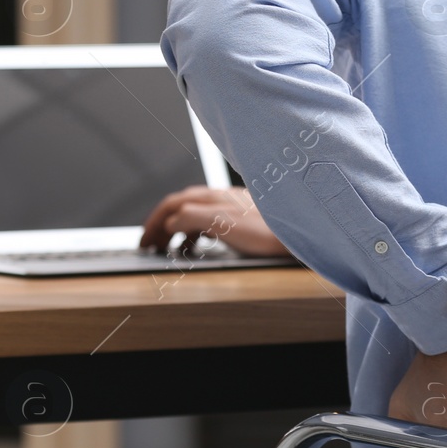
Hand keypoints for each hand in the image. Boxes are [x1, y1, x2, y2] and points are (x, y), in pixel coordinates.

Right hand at [139, 186, 291, 258]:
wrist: (302, 228)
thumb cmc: (268, 230)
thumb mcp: (223, 223)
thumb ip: (192, 219)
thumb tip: (169, 222)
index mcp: (209, 198)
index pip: (170, 205)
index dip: (153, 223)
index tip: (144, 241)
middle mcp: (217, 198)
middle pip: (178, 208)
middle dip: (161, 226)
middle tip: (150, 245)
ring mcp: (229, 205)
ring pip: (193, 215)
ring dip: (177, 231)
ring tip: (170, 249)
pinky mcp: (241, 216)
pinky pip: (208, 222)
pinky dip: (195, 234)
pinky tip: (201, 245)